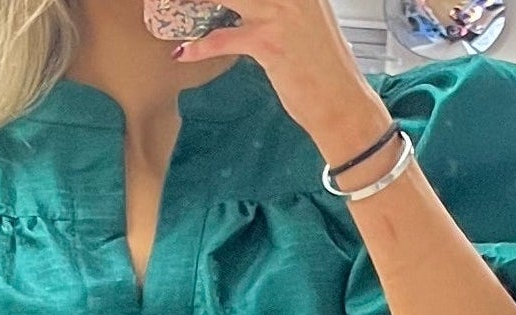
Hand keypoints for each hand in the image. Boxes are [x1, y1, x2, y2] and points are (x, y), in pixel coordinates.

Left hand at [175, 0, 392, 169]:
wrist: (343, 103)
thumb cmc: (323, 68)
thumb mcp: (304, 24)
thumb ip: (277, 8)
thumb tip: (243, 9)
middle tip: (178, 1)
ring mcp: (280, 11)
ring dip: (194, 1)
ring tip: (172, 7)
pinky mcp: (269, 42)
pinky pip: (223, 38)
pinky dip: (201, 46)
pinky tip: (184, 51)